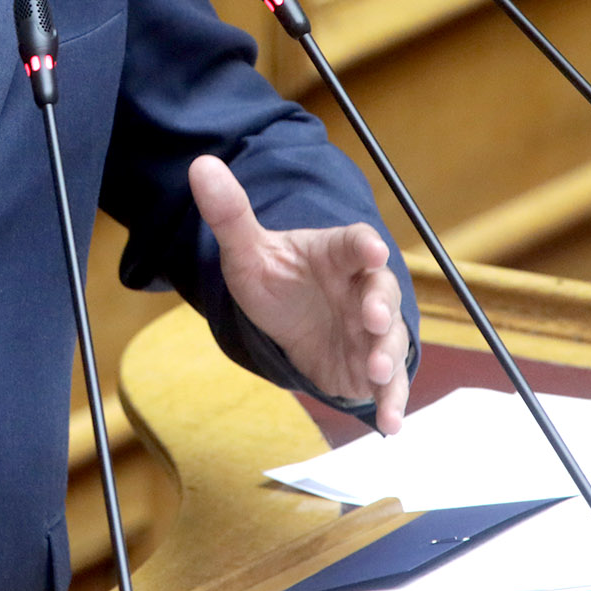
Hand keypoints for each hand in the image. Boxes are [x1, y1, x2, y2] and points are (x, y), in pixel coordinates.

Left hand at [190, 156, 410, 433]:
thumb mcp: (248, 251)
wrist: (290, 320)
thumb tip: (199, 164)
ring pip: (389, 339)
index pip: (356, 243)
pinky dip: (391, 403)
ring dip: (387, 355)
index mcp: (337, 253)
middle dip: (381, 306)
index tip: (371, 251)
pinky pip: (388, 384)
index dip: (365, 247)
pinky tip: (390, 425)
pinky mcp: (370, 364)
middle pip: (381, 291)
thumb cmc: (277, 279)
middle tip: (373, 318)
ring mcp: (371, 329)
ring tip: (375, 371)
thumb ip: (230, 213)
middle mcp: (362, 289)